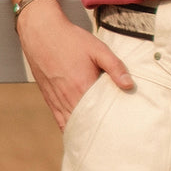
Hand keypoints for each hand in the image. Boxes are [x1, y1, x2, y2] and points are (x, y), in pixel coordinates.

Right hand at [15, 0, 132, 130]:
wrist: (41, 32)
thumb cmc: (70, 39)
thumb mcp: (97, 48)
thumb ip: (115, 67)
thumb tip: (130, 85)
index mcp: (82, 86)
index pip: (100, 115)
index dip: (111, 123)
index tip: (122, 129)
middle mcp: (67, 98)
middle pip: (86, 124)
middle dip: (100, 130)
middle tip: (115, 137)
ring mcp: (56, 100)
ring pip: (73, 125)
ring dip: (85, 132)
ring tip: (100, 138)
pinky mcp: (49, 99)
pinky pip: (60, 121)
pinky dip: (70, 129)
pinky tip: (79, 132)